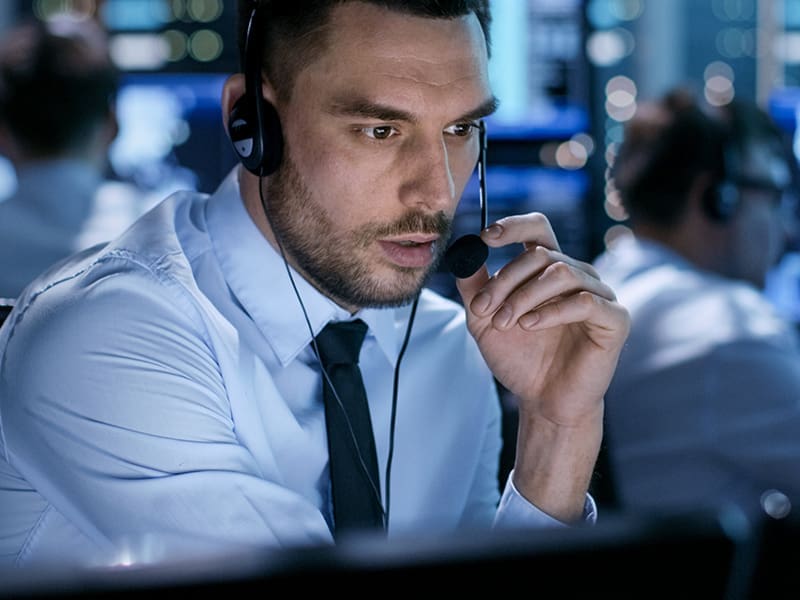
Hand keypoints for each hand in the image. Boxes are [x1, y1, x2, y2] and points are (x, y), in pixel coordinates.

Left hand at [456, 213, 628, 420]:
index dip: (514, 226)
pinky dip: (551, 311)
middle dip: (505, 280)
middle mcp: (577, 275)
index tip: (486, 238)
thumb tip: (463, 252)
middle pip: (541, 255)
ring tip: (505, 323)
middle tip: (483, 309)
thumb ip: (474, 287)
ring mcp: (598, 295)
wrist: (542, 401)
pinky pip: (584, 301)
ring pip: (561, 273)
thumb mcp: (484, 320)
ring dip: (524, 296)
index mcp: (548, 270)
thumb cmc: (519, 359)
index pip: (538, 229)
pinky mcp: (614, 319)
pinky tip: (530, 326)